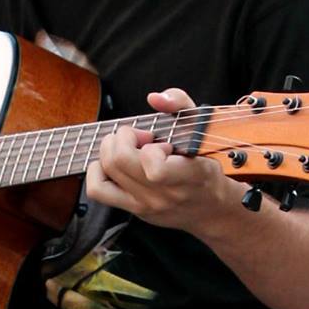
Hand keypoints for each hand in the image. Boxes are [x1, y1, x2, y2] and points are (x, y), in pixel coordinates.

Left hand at [86, 86, 233, 237]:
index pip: (154, 168)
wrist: (210, 208)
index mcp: (187, 175)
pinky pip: (98, 189)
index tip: (160, 143)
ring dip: (111, 150)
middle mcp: (163, 194)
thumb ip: (180, 104)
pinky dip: (98, 170)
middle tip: (139, 137)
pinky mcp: (133, 210)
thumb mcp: (202, 128)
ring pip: (106, 171)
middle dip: (124, 137)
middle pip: (120, 161)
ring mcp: (146, 205)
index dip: (150, 147)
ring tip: (128, 148)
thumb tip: (154, 98)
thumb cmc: (205, 166)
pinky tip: (115, 163)